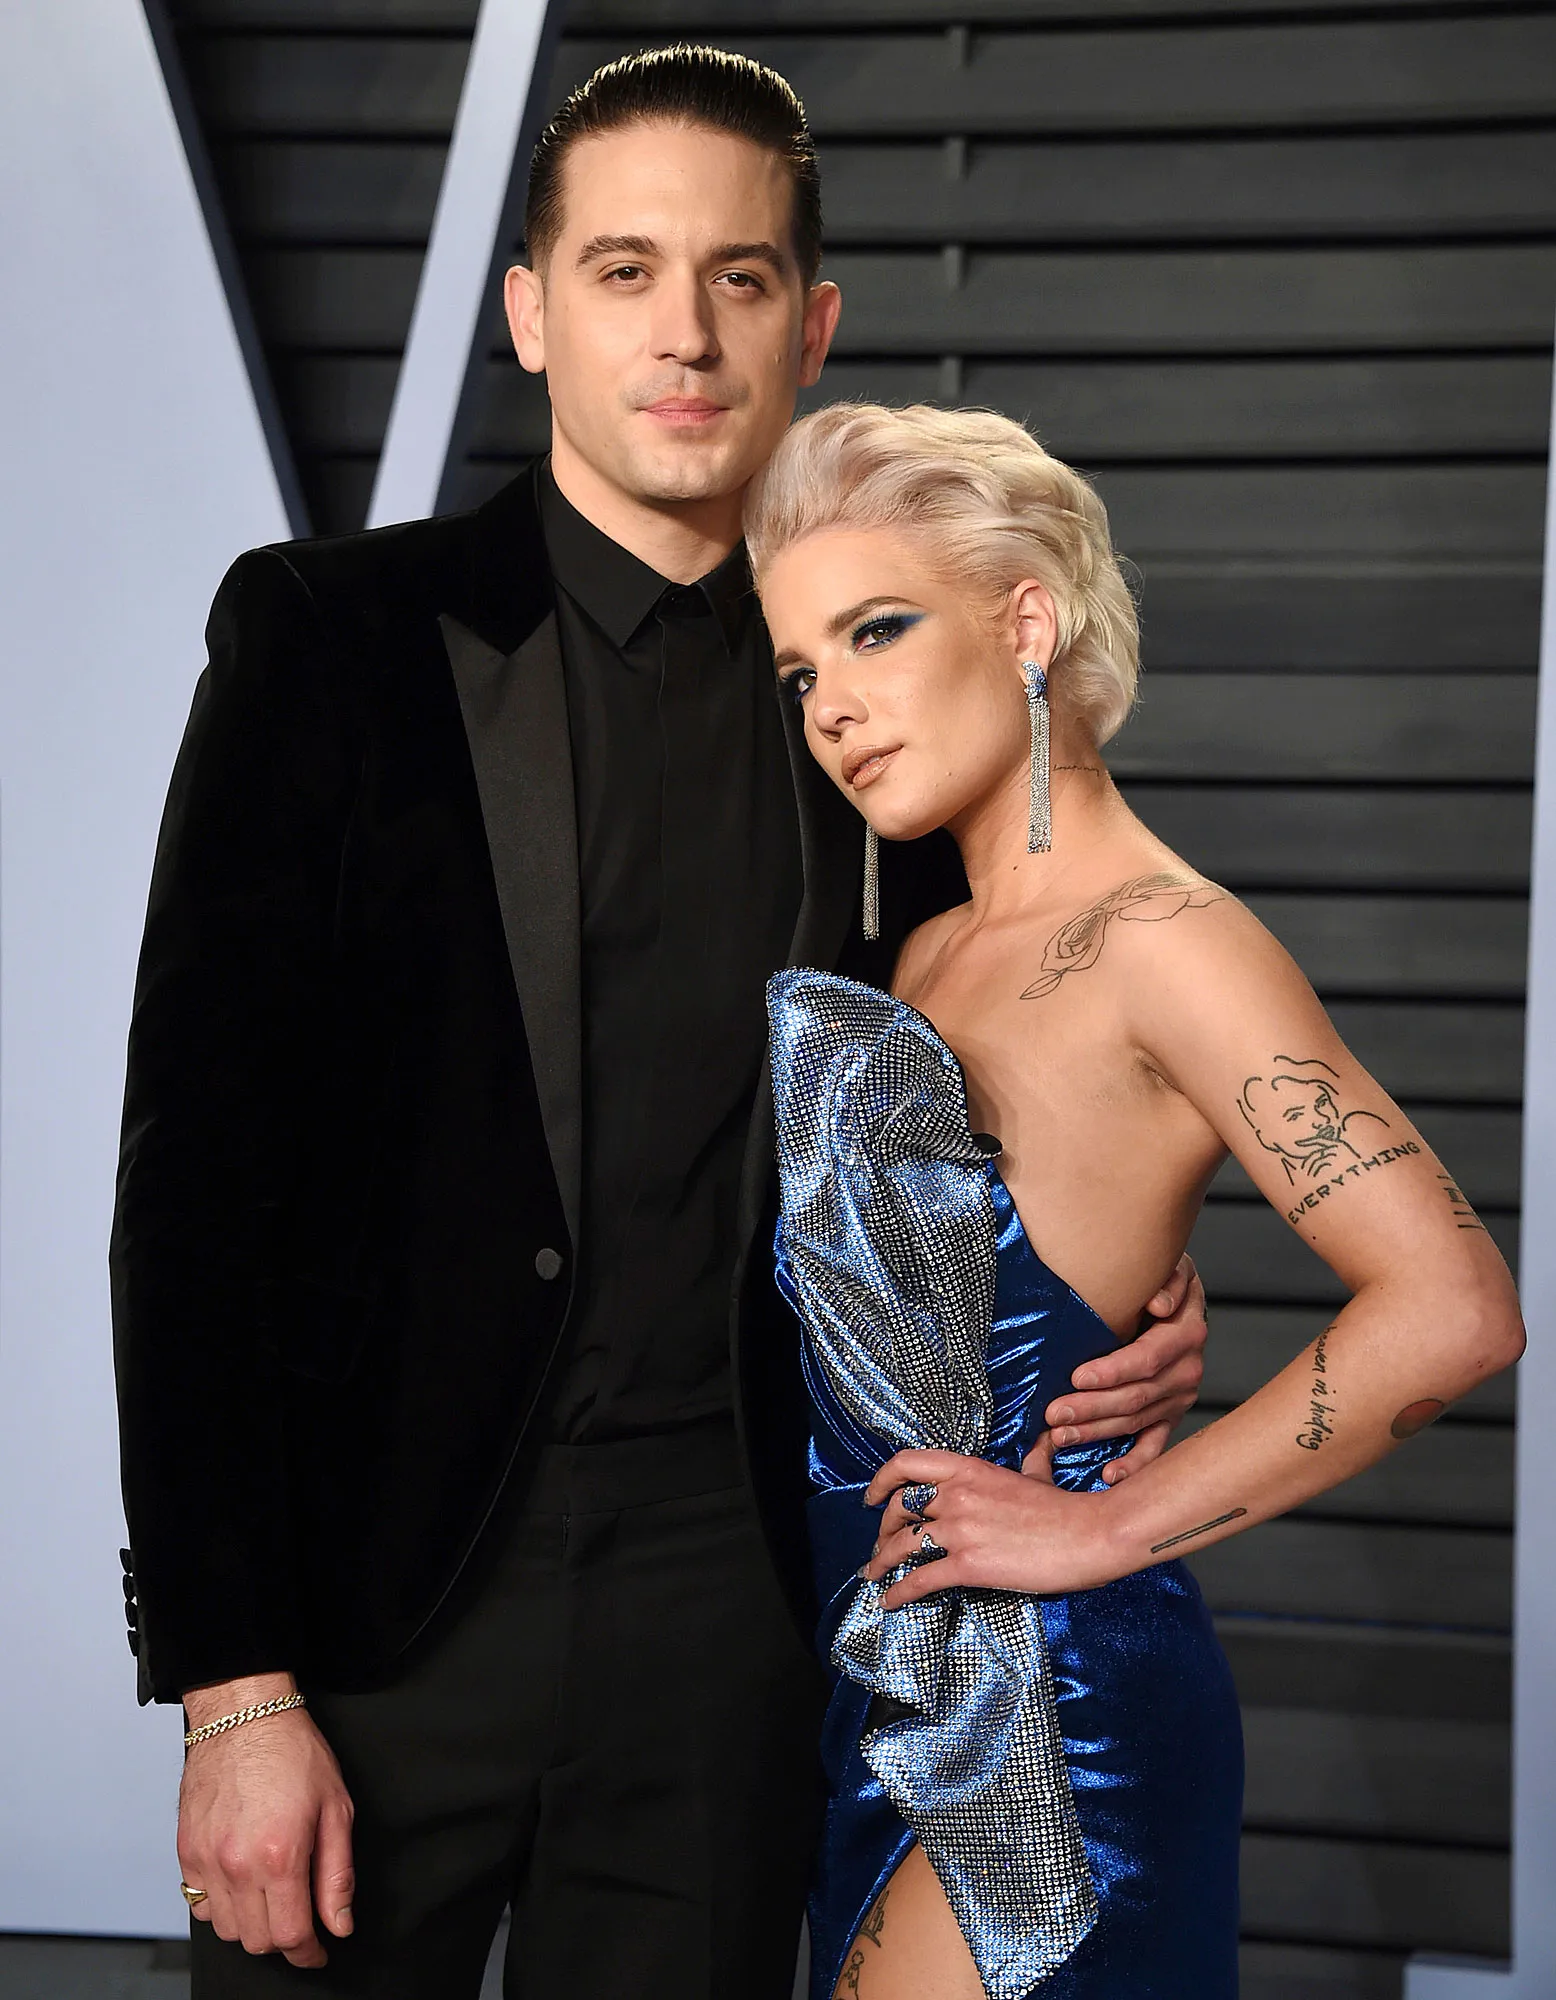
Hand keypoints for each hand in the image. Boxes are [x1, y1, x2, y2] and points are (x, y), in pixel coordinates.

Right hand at [177, 1675, 354, 1966]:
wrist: (243, 1714)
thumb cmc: (293, 1752)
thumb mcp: (336, 1808)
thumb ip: (338, 1874)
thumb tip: (339, 1924)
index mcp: (280, 1856)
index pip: (292, 1935)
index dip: (309, 1953)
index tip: (318, 1952)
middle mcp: (237, 1866)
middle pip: (257, 1940)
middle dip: (284, 1939)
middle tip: (300, 1918)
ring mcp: (206, 1860)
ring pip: (227, 1930)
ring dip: (251, 1924)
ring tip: (271, 1896)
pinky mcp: (186, 1851)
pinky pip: (199, 1904)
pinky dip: (220, 1907)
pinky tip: (240, 1883)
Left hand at [861, 1445, 1113, 1608]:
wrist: (1090, 1535)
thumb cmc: (1066, 1509)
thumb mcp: (1038, 1475)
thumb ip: (1031, 1459)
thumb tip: (1043, 1442)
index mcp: (969, 1468)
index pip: (907, 1463)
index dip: (881, 1480)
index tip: (872, 1497)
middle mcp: (957, 1494)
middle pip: (898, 1507)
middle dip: (882, 1529)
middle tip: (880, 1546)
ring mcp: (961, 1529)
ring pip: (901, 1544)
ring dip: (881, 1562)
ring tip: (873, 1575)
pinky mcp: (969, 1565)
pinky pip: (920, 1580)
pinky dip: (899, 1593)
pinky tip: (890, 1601)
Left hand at [1045, 1253, 1206, 1482]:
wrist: (1175, 1295)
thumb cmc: (1159, 1277)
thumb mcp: (1171, 1267)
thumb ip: (1169, 1280)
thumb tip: (1158, 1304)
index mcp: (1186, 1333)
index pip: (1146, 1359)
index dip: (1112, 1370)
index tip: (1076, 1376)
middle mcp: (1186, 1370)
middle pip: (1135, 1396)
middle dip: (1091, 1408)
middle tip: (1053, 1415)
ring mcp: (1179, 1397)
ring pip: (1135, 1421)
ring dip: (1097, 1432)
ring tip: (1059, 1436)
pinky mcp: (1171, 1415)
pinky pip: (1154, 1445)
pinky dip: (1133, 1463)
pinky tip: (1108, 1474)